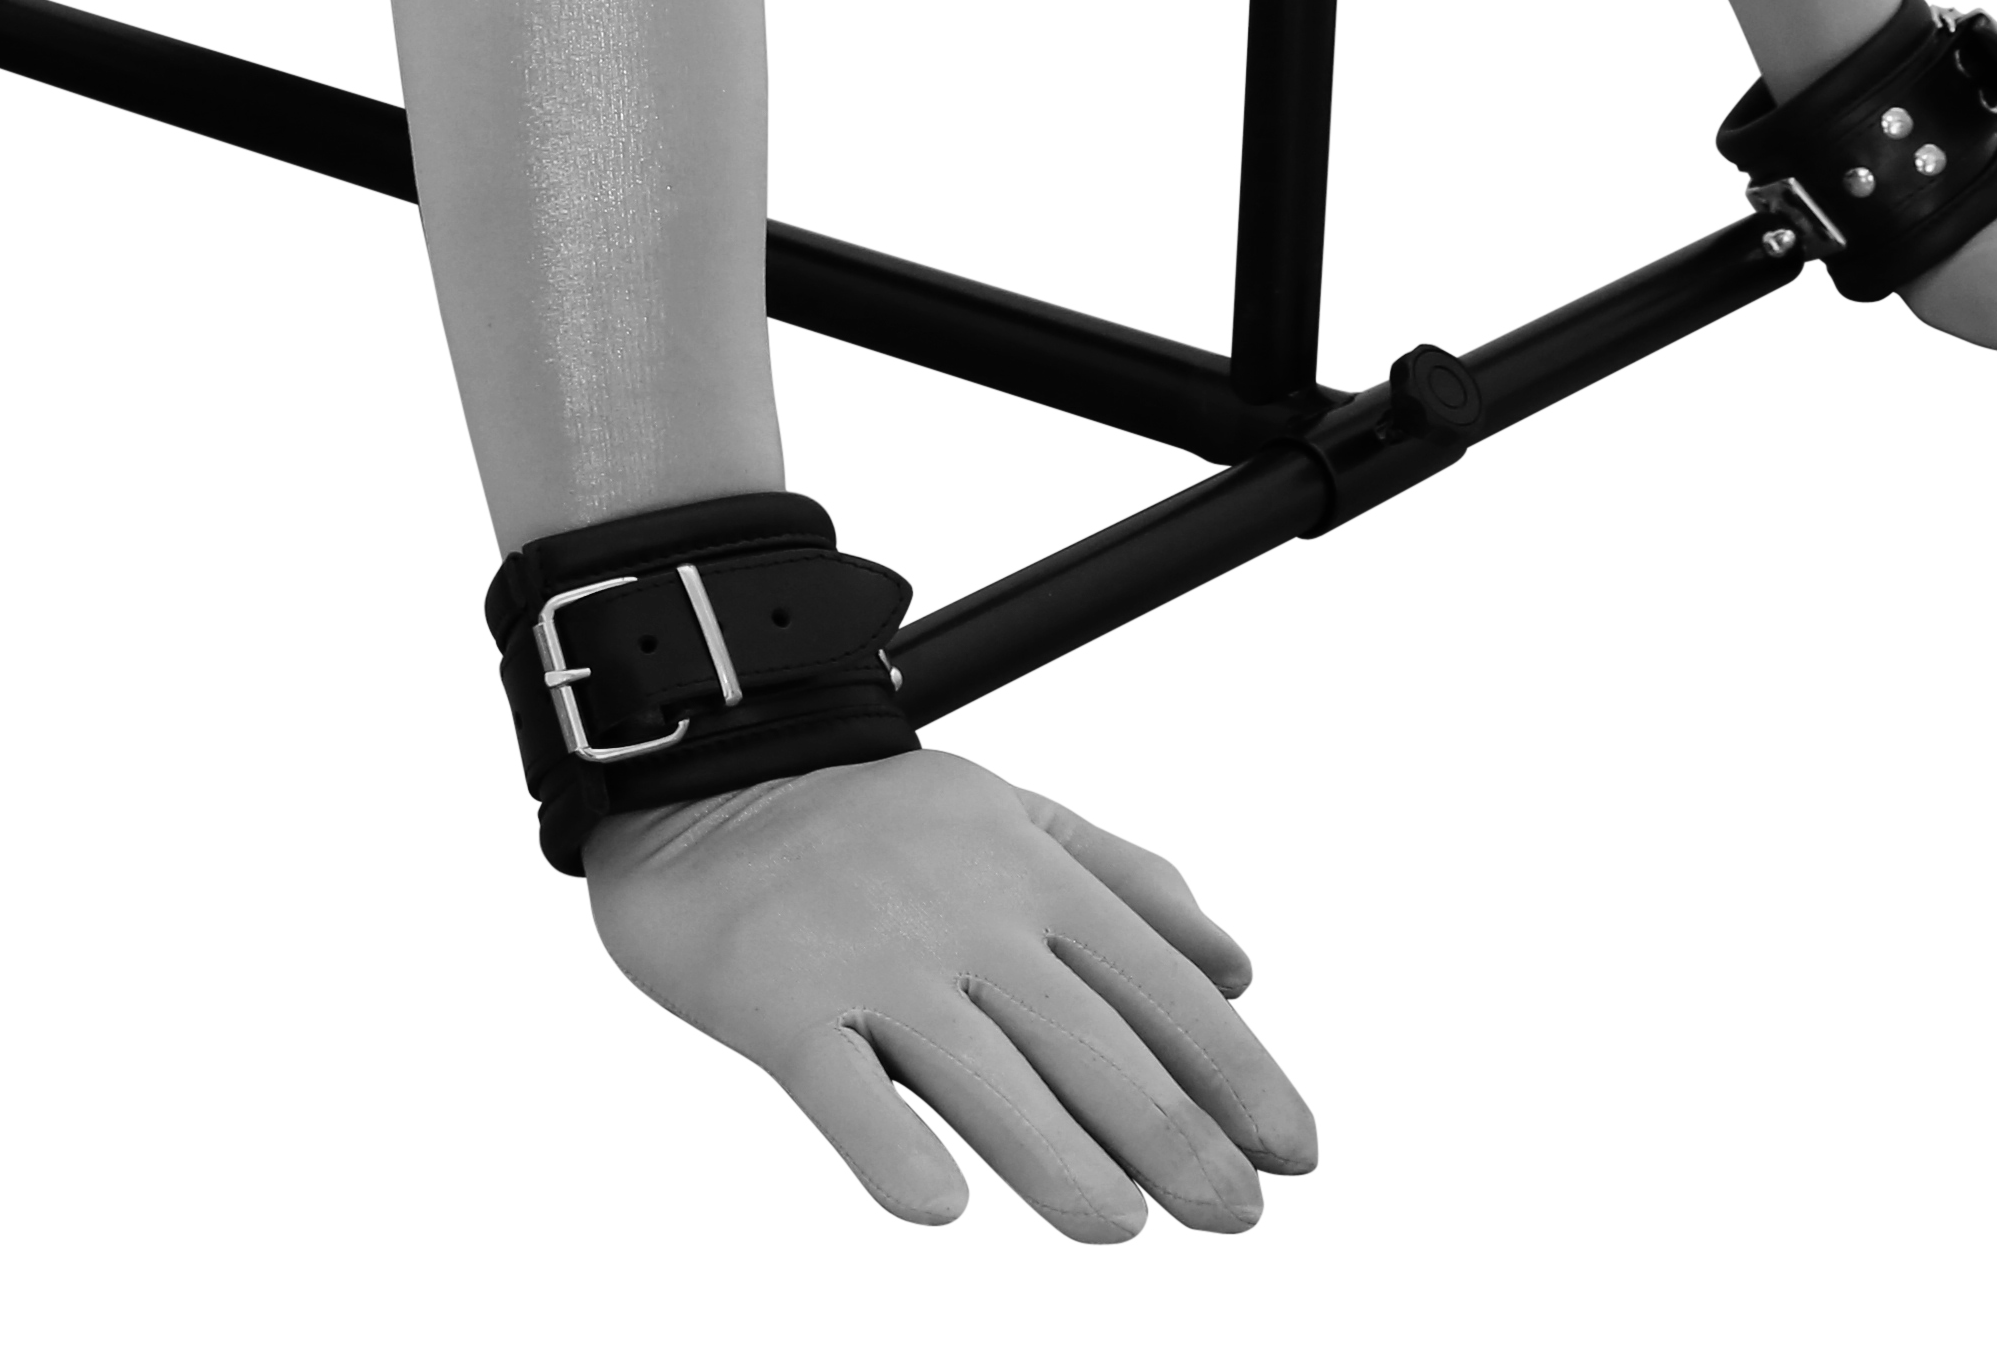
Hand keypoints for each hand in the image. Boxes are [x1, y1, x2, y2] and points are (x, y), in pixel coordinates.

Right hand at [582, 747, 1314, 1238]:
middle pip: (1089, 1039)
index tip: (1292, 1151)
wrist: (704, 769)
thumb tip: (1238, 968)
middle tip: (1235, 1215)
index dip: (1236, 1072)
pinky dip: (889, 1146)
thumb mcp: (1015, 814)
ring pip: (980, 1072)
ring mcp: (872, 960)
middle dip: (1174, 1133)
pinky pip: (839, 1085)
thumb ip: (1129, 886)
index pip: (1160, 985)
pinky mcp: (779, 999)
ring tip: (1118, 1226)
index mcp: (1032, 873)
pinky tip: (938, 1204)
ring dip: (1058, 1156)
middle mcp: (966, 915)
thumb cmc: (868, 818)